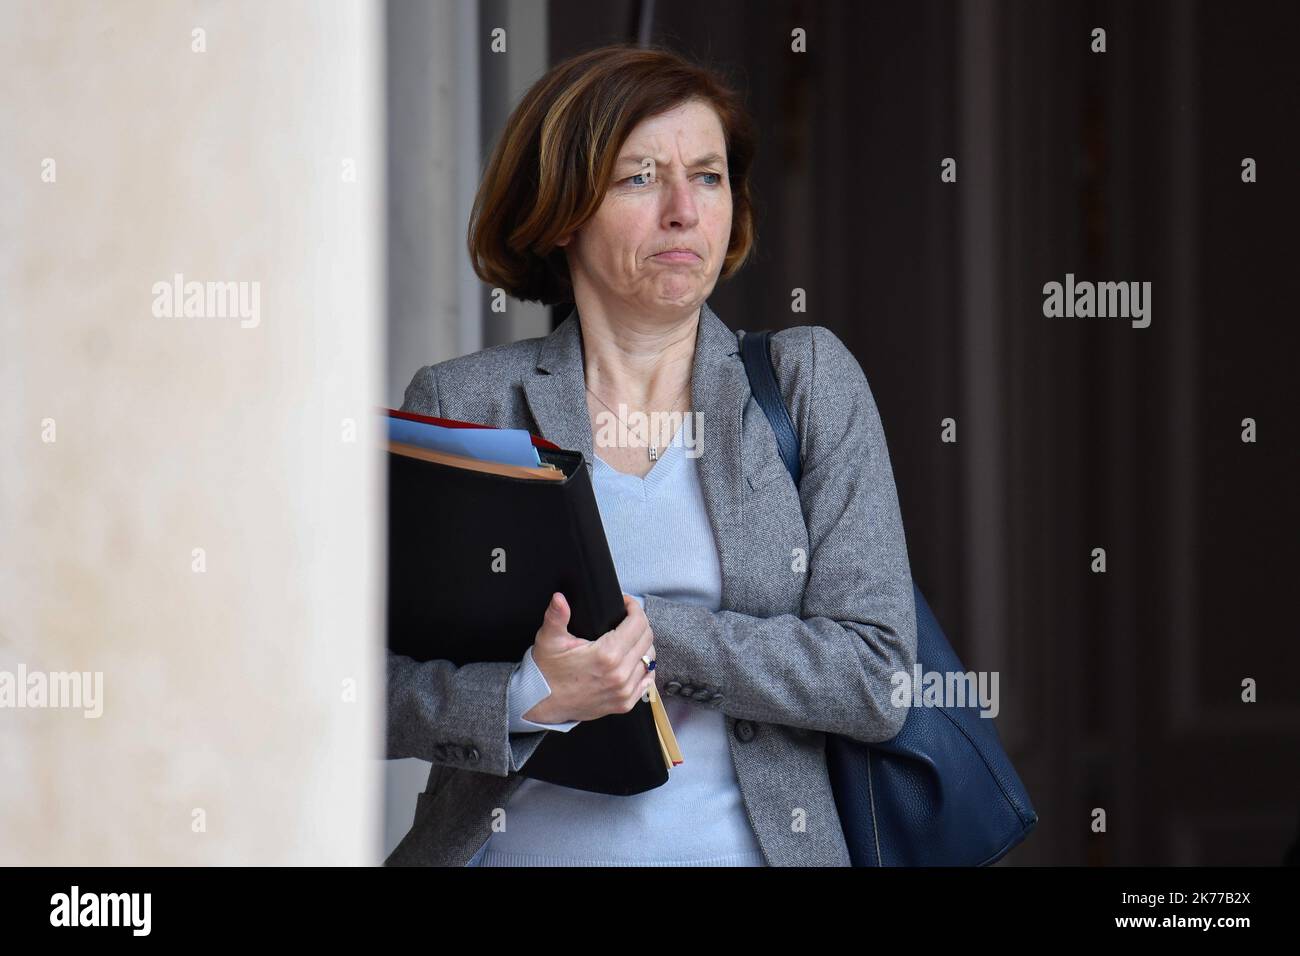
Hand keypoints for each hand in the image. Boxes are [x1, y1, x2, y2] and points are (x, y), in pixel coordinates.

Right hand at [523, 592, 656, 723]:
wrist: (541, 703)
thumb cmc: (546, 671)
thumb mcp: (549, 640)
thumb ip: (556, 616)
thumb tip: (559, 599)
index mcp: (606, 655)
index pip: (638, 624)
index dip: (634, 608)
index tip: (626, 604)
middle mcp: (620, 674)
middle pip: (647, 639)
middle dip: (640, 623)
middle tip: (627, 618)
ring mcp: (624, 691)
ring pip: (650, 659)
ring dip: (642, 645)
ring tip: (630, 638)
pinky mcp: (624, 703)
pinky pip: (647, 681)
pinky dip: (644, 668)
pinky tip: (634, 660)